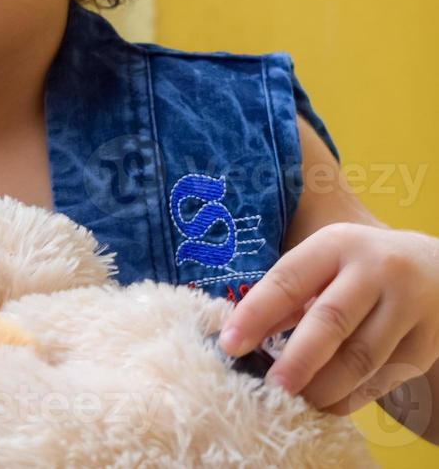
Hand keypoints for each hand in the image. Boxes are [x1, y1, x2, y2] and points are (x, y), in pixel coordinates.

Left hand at [217, 222, 438, 415]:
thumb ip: (288, 295)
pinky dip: (352, 397)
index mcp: (335, 244)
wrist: (436, 269)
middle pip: (330, 320)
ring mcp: (406, 306)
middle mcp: (374, 270)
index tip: (229, 345)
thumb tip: (241, 336)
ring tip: (295, 401)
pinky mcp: (426, 343)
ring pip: (361, 356)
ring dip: (323, 385)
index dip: (255, 314)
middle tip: (270, 387)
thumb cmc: (358, 268)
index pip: (288, 280)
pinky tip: (328, 404)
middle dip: (296, 358)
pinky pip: (385, 378)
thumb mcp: (324, 262)